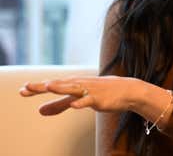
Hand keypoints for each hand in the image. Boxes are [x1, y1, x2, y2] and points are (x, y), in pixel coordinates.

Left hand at [19, 76, 141, 115]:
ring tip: (49, 86)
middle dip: (42, 86)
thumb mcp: (77, 99)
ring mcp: (89, 90)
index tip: (21, 91)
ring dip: (61, 87)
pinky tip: (75, 105)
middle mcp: (79, 84)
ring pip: (73, 89)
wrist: (126, 91)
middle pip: (58, 85)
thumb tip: (39, 111)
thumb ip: (59, 104)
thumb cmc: (100, 93)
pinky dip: (82, 102)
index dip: (36, 88)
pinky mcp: (99, 98)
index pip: (51, 85)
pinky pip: (89, 100)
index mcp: (72, 84)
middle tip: (26, 87)